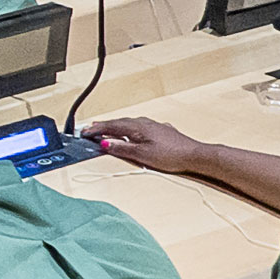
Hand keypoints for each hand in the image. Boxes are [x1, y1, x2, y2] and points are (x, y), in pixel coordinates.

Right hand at [84, 115, 202, 174]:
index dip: (96, 130)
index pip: (111, 126)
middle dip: (103, 126)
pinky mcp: (160, 132)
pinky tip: (131, 134)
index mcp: (137, 127)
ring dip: (116, 127)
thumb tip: (105, 143)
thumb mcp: (142, 155)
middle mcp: (144, 123)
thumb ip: (122, 148)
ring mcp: (153, 126)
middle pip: (119, 123)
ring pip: (129, 124)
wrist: (195, 155)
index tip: (84, 133)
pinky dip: (129, 130)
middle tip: (90, 130)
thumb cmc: (171, 155)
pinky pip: (139, 127)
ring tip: (106, 130)